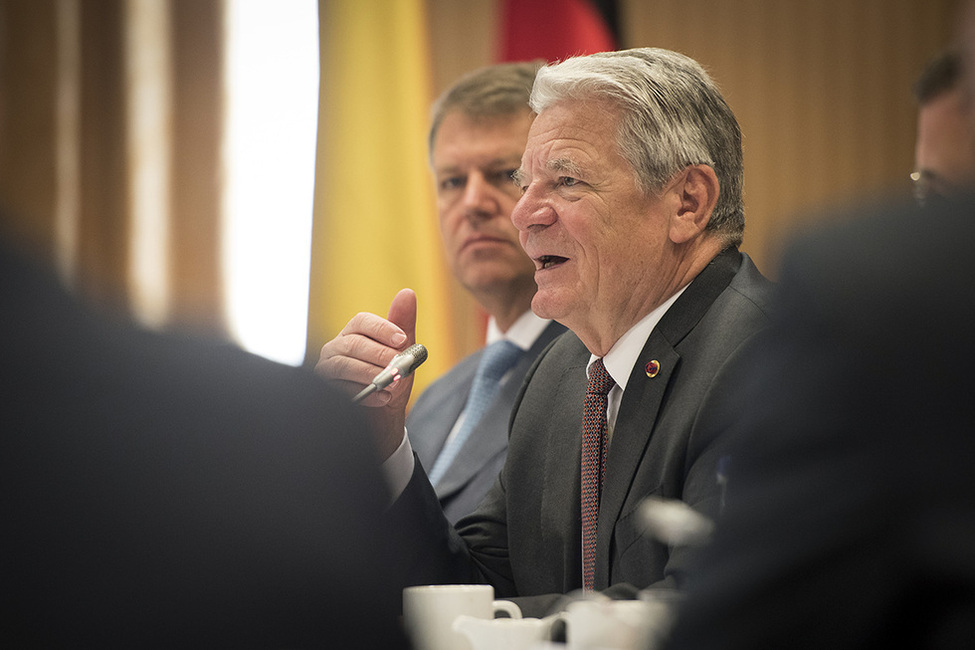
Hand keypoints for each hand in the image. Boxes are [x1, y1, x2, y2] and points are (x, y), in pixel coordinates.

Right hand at [316, 288, 416, 458]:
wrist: (383, 416)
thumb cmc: (391, 378)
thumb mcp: (403, 352)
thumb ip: (403, 324)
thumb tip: (407, 293)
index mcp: (354, 333)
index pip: (362, 321)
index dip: (383, 329)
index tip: (403, 340)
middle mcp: (336, 347)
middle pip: (353, 343)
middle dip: (380, 354)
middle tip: (399, 366)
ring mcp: (326, 369)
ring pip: (343, 365)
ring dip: (371, 374)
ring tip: (393, 384)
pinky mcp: (325, 390)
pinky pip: (339, 388)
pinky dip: (365, 394)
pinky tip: (383, 398)